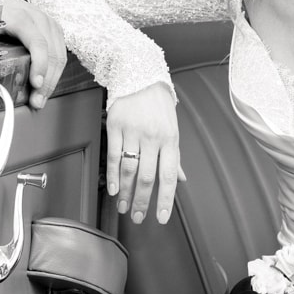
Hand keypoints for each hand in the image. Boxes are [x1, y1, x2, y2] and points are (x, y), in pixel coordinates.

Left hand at [0, 0, 66, 108]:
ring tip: (40, 98)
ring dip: (52, 80)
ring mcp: (48, 23)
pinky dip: (54, 72)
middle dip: (46, 81)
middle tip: (37, 101)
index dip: (39, 64)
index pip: (36, 41)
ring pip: (59, 54)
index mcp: (18, 15)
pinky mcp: (53, 30)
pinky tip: (46, 86)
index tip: (35, 83)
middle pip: (51, 52)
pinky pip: (60, 53)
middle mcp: (37, 17)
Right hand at [106, 82, 182, 224]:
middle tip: (138, 217)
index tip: (161, 217)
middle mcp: (152, 137)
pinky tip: (113, 189)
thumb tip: (180, 179)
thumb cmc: (158, 104)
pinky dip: (113, 175)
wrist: (139, 75)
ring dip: (126, 193)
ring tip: (124, 207)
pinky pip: (114, 156)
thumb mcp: (173, 128)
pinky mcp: (115, 127)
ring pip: (129, 169)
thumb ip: (174, 157)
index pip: (168, 176)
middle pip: (146, 177)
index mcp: (170, 140)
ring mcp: (133, 132)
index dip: (165, 200)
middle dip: (142, 202)